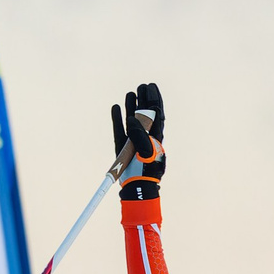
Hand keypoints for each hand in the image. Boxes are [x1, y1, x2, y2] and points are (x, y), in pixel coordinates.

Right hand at [109, 82, 164, 199]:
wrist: (137, 187)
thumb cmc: (147, 172)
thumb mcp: (148, 153)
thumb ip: (142, 136)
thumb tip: (134, 118)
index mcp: (156, 137)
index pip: (157, 115)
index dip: (155, 100)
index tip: (152, 87)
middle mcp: (145, 137)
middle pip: (145, 114)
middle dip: (144, 99)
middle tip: (142, 85)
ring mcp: (133, 140)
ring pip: (132, 119)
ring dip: (132, 105)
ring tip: (131, 92)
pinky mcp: (122, 146)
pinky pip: (119, 129)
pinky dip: (117, 117)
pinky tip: (116, 107)